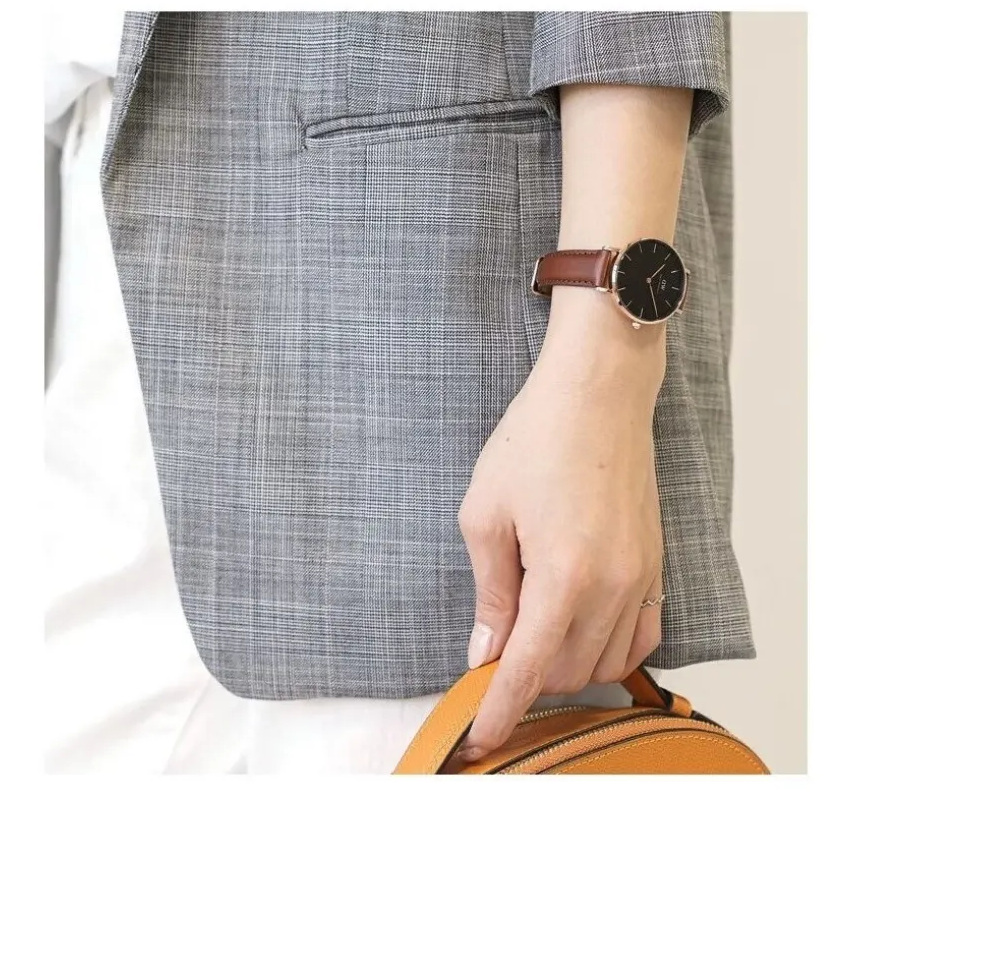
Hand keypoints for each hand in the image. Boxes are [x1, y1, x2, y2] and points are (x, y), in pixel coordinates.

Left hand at [455, 289, 666, 760]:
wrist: (598, 393)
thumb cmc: (536, 440)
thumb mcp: (486, 514)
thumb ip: (491, 593)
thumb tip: (487, 653)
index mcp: (563, 576)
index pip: (528, 671)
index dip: (499, 712)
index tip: (478, 739)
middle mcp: (611, 587)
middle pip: (568, 674)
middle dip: (525, 682)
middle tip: (490, 663)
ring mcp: (640, 578)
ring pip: (604, 662)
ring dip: (564, 668)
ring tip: (529, 640)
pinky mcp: (654, 565)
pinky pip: (639, 636)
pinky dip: (608, 650)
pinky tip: (579, 634)